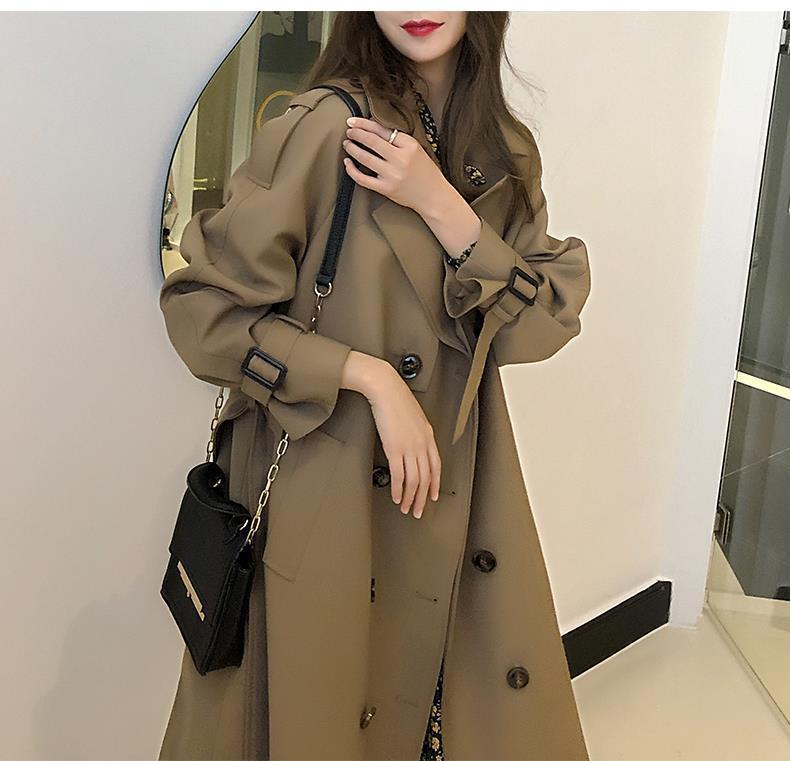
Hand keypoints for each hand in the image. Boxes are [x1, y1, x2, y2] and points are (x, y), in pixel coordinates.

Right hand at [340, 351, 440, 517]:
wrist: (385, 388)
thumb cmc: (395, 398)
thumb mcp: (413, 415)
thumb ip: (416, 431)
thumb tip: (413, 444)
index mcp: (428, 435)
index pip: (436, 466)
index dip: (435, 484)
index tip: (432, 496)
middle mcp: (422, 443)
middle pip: (426, 477)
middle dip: (422, 498)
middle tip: (417, 510)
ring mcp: (409, 447)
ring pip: (414, 480)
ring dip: (410, 498)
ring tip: (405, 508)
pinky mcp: (394, 448)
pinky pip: (399, 476)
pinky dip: (398, 489)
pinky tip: (396, 497)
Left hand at [341, 116, 447, 213]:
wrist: (433, 196)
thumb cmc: (425, 172)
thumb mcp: (416, 149)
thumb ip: (398, 140)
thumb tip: (373, 130)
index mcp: (409, 146)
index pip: (382, 131)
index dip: (364, 124)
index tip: (353, 121)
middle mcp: (400, 160)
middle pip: (372, 142)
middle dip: (356, 134)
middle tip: (349, 131)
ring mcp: (391, 175)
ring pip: (365, 158)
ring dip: (352, 149)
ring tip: (347, 144)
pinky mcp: (385, 189)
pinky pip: (363, 179)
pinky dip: (352, 170)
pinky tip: (348, 163)